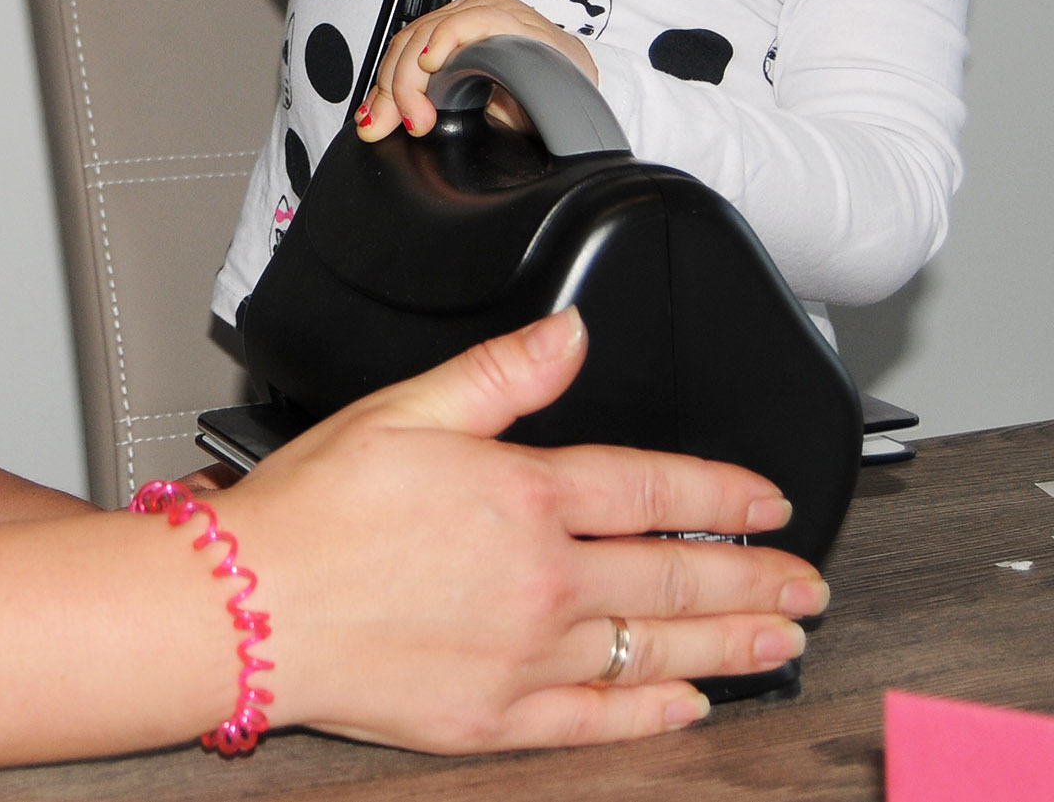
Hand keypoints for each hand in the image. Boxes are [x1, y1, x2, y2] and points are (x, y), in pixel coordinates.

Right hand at [219, 311, 820, 751]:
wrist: (246, 608)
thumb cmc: (311, 511)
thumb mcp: (404, 409)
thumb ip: (501, 373)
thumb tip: (569, 333)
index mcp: (522, 496)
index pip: (656, 492)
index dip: (726, 494)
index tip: (770, 502)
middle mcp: (541, 582)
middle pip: (677, 578)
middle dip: (756, 578)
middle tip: (807, 583)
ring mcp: (525, 657)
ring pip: (655, 650)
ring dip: (732, 645)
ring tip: (781, 641)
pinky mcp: (495, 718)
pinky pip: (599, 721)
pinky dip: (655, 713)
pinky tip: (689, 705)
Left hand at [356, 0, 599, 140]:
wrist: (580, 100)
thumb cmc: (528, 99)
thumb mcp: (463, 107)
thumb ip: (423, 106)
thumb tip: (373, 124)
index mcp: (451, 31)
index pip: (402, 49)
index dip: (383, 85)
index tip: (372, 123)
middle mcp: (467, 16)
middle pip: (409, 42)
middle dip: (394, 88)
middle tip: (396, 124)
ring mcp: (489, 13)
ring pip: (430, 33)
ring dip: (414, 78)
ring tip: (418, 116)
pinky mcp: (514, 19)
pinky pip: (472, 21)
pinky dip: (446, 40)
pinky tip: (433, 63)